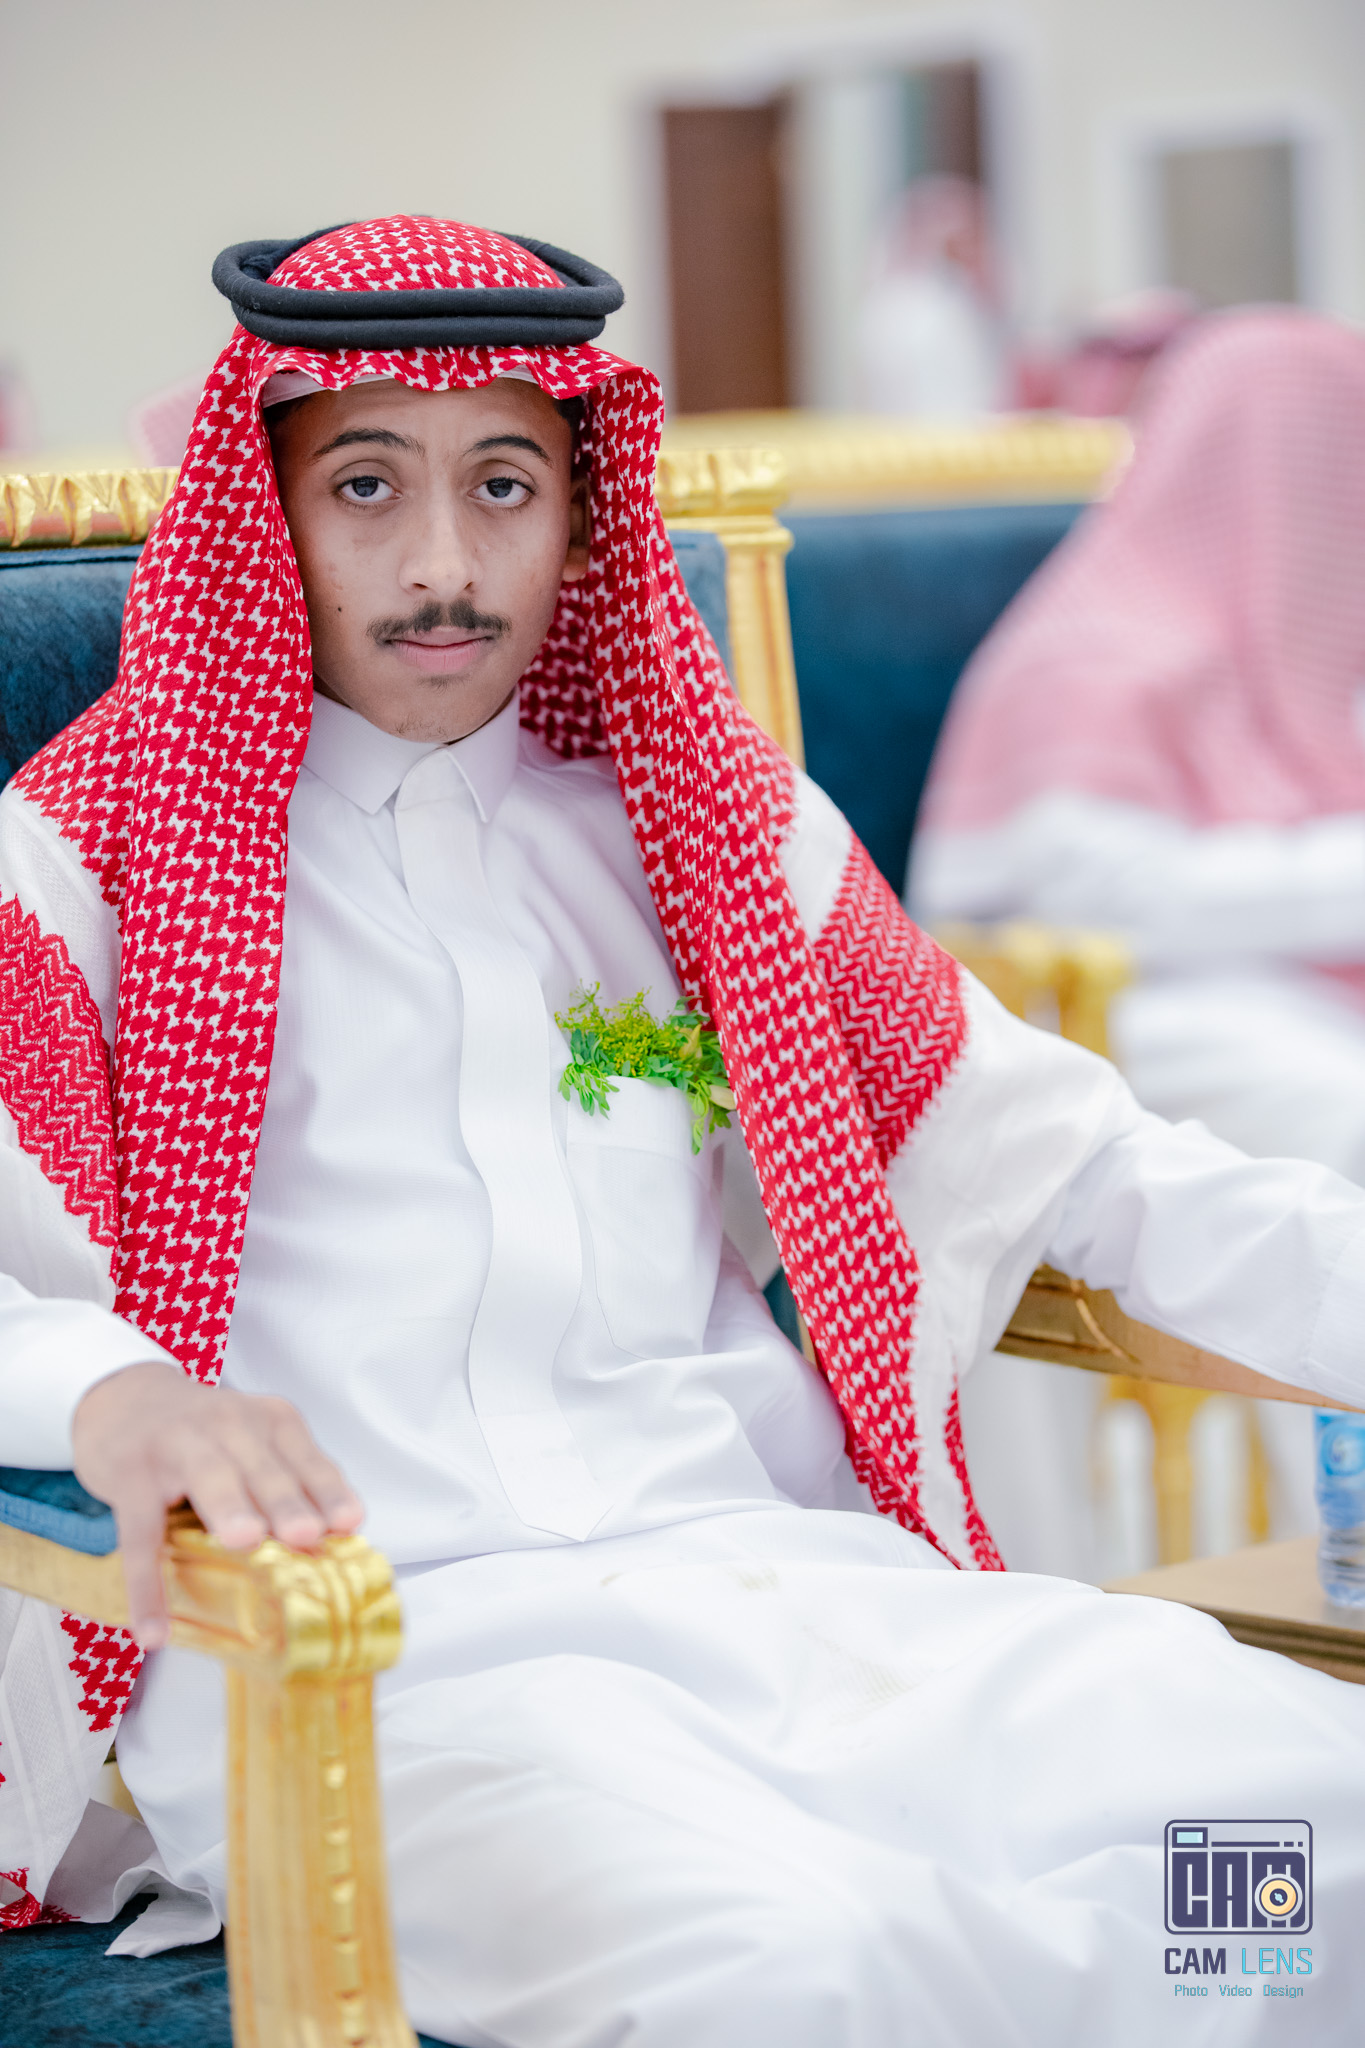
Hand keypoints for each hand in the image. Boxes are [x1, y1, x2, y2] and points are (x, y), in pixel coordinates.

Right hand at [72, 1361, 363, 1651]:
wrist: (126, 1398)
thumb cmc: (204, 1432)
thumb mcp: (254, 1440)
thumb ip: (290, 1481)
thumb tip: (332, 1543)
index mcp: (269, 1422)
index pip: (306, 1459)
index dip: (329, 1490)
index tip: (349, 1522)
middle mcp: (229, 1425)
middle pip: (263, 1467)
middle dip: (286, 1500)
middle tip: (306, 1532)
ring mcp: (178, 1446)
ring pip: (208, 1478)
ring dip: (229, 1508)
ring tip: (246, 1540)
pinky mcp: (131, 1475)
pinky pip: (140, 1534)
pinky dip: (146, 1584)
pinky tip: (152, 1628)